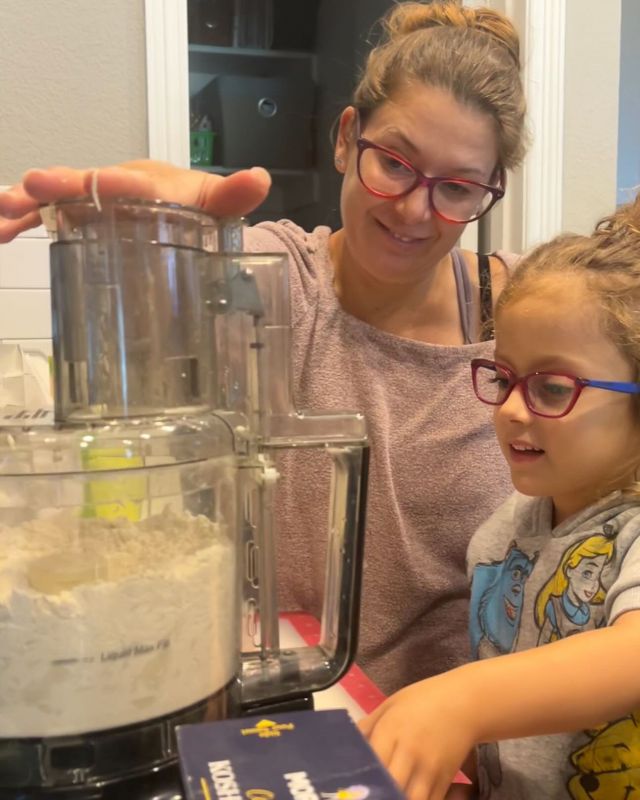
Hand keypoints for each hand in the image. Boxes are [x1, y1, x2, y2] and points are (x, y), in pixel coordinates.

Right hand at [0, 160, 271, 242]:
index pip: (132, 181)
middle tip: (32, 187)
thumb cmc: (198, 211)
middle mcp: (117, 185)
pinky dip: (25, 220)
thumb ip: (232, 196)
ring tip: (3, 214)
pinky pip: (49, 214)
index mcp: (149, 183)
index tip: (98, 184)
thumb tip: (258, 178)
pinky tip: (3, 232)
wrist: (185, 218)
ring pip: (59, 196)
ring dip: (28, 204)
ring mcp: (96, 200)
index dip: (114, 183)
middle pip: (85, 182)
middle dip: (59, 186)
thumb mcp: (216, 207)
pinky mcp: (82, 214)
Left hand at [358, 671, 477, 799]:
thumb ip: (368, 727)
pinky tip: (403, 797)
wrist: (465, 703)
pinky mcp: (444, 780)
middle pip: (389, 786)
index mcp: (391, 729)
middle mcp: (409, 751)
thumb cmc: (423, 700)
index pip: (370, 762)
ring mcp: (429, 768)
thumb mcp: (391, 705)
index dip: (359, 778)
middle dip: (377, 794)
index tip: (348, 787)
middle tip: (364, 795)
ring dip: (396, 799)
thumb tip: (347, 747)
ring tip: (384, 796)